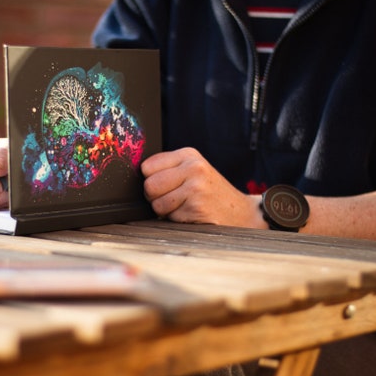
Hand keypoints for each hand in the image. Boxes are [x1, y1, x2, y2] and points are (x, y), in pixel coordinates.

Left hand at [141, 147, 265, 227]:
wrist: (243, 213)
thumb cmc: (211, 194)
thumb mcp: (193, 172)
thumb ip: (168, 170)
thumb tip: (133, 177)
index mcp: (188, 155)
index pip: (147, 166)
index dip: (152, 180)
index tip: (166, 186)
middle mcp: (193, 167)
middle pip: (149, 185)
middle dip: (156, 197)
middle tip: (174, 199)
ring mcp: (195, 187)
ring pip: (157, 203)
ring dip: (166, 212)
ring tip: (185, 207)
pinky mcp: (196, 207)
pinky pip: (169, 217)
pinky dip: (177, 221)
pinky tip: (193, 215)